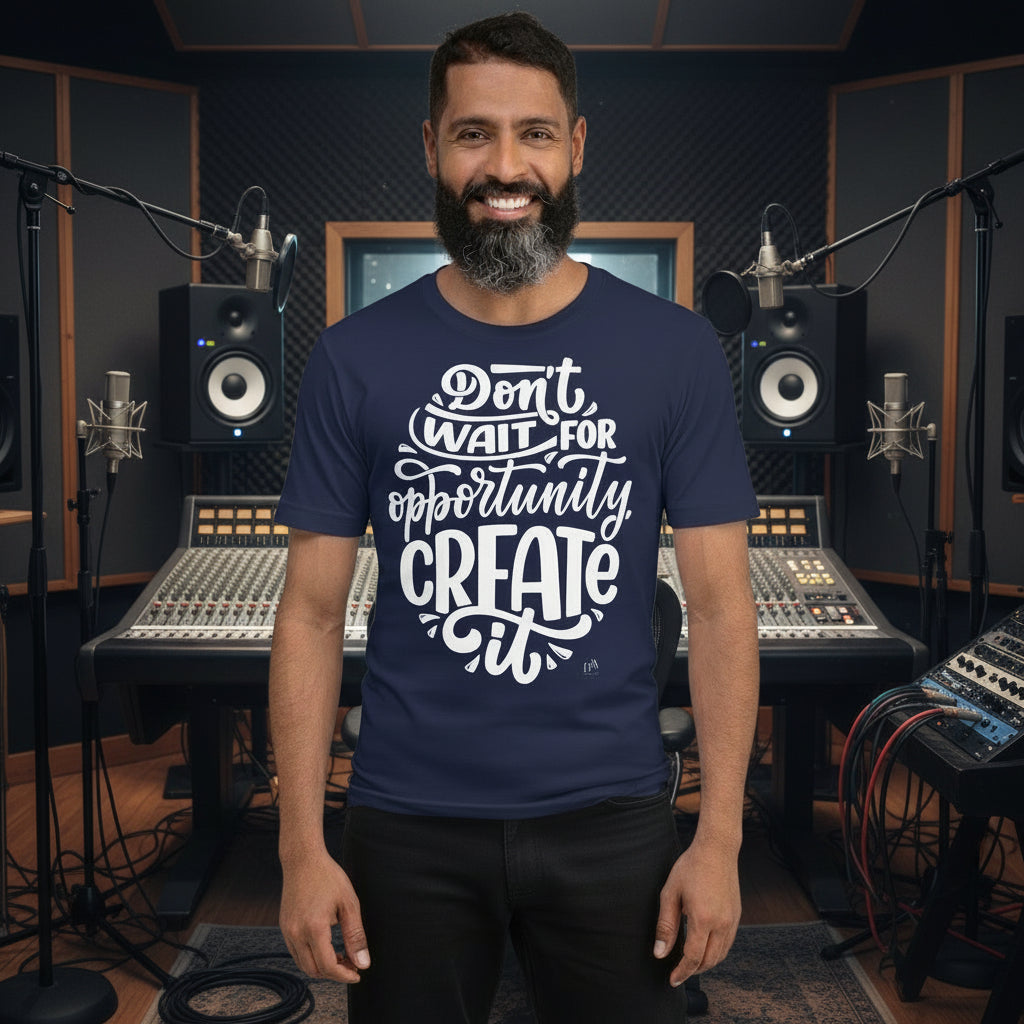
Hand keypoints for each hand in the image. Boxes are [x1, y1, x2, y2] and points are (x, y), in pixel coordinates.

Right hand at [279, 847, 369, 982]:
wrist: (303, 860)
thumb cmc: (328, 878)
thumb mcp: (349, 904)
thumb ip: (356, 936)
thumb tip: (363, 963)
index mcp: (314, 928)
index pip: (328, 966)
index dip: (344, 975)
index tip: (358, 974)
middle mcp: (296, 933)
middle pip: (314, 970)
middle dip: (334, 973)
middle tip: (351, 964)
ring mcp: (287, 931)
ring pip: (303, 964)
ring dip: (322, 966)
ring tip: (341, 955)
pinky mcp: (284, 926)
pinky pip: (296, 952)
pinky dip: (311, 956)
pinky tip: (326, 945)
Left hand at [652, 840, 740, 987]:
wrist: (717, 850)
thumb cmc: (691, 867)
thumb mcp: (670, 893)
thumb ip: (665, 925)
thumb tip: (660, 953)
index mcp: (703, 919)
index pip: (693, 957)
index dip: (682, 972)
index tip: (672, 980)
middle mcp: (721, 923)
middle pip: (709, 961)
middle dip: (693, 971)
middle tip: (678, 973)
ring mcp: (732, 921)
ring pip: (720, 955)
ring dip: (705, 963)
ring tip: (689, 963)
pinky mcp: (737, 916)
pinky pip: (727, 943)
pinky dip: (716, 952)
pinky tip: (704, 947)